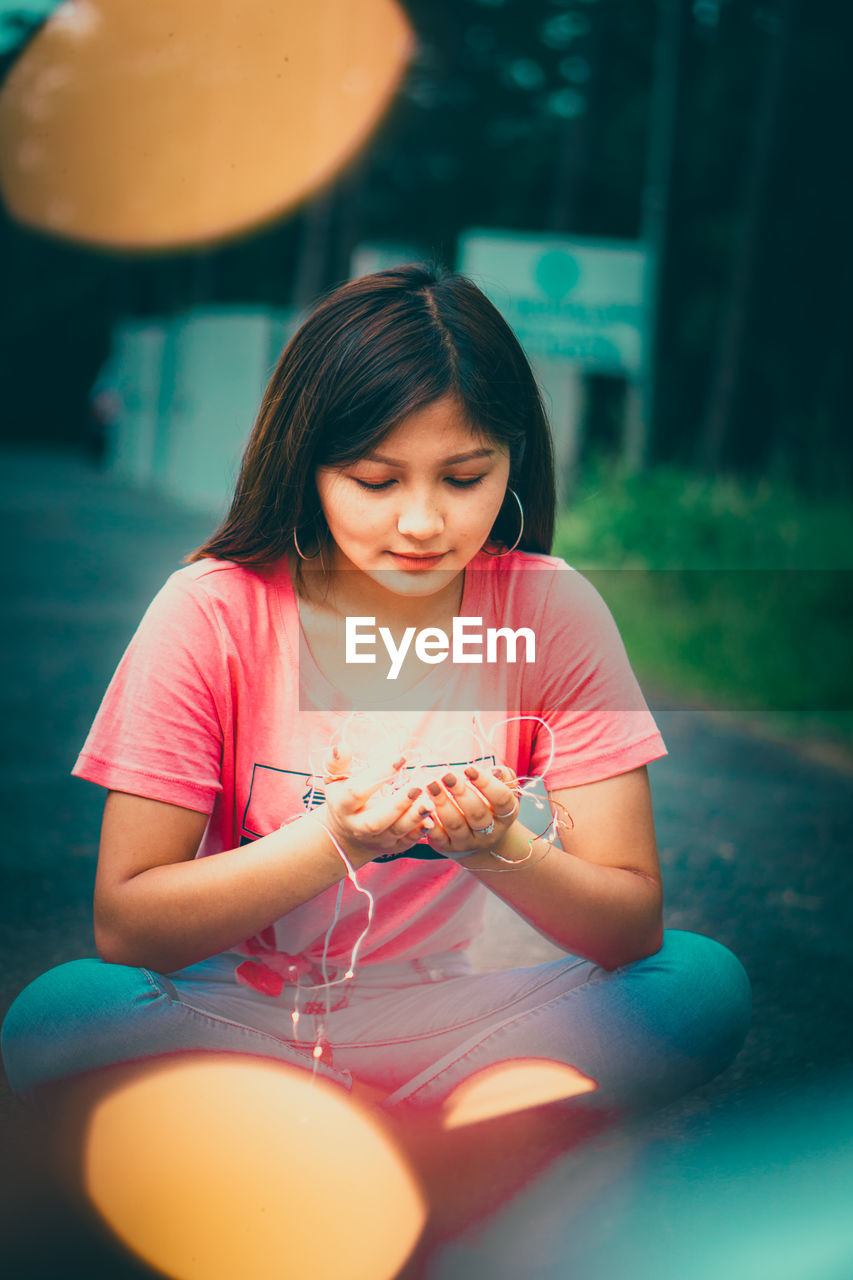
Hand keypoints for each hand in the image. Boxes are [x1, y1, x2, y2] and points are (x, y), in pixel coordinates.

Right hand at [317, 747, 433, 864]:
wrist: (348, 834)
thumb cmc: (345, 797)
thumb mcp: (336, 780)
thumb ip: (338, 763)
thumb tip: (342, 747)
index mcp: (343, 806)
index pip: (357, 792)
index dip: (378, 775)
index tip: (400, 759)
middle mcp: (359, 826)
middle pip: (376, 820)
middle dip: (398, 804)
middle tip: (417, 787)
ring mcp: (377, 839)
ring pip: (396, 832)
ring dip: (414, 817)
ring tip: (430, 802)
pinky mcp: (394, 846)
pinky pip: (408, 841)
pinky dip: (421, 831)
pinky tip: (432, 819)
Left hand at [422, 763, 520, 858]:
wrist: (479, 840)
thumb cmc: (489, 805)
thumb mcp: (502, 792)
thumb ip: (503, 778)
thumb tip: (496, 771)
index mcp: (506, 816)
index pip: (501, 800)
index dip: (486, 783)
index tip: (469, 769)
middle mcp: (489, 832)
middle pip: (477, 813)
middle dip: (460, 792)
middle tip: (446, 775)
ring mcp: (468, 842)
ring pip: (456, 824)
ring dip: (442, 803)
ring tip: (431, 785)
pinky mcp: (447, 847)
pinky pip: (438, 836)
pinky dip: (430, 821)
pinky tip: (423, 805)